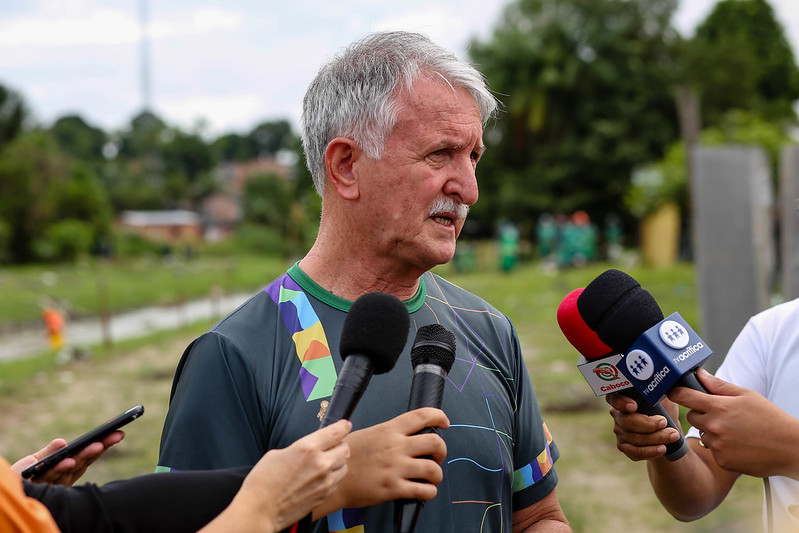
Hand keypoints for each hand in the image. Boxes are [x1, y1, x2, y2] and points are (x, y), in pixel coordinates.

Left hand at [11, 431, 124, 485]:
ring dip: (86, 455)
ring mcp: (54, 483)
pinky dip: (62, 468)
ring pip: (73, 467)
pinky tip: (69, 460)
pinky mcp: (43, 488)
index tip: (118, 432)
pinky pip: (53, 476)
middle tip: (117, 435)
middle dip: (101, 447)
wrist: (6, 492)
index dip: (103, 444)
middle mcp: (64, 476)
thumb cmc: (19, 477)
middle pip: (85, 460)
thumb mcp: (35, 460)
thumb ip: (49, 452)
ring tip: (98, 444)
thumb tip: (63, 442)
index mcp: (66, 468)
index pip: (88, 454)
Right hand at [200, 419, 351, 532]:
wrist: (259, 511)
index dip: (342, 426)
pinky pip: (337, 481)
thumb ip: (299, 448)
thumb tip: (308, 449)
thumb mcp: (277, 454)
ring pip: (344, 466)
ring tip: (326, 463)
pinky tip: (321, 477)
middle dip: (340, 445)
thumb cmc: (262, 484)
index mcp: (307, 449)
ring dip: (338, 462)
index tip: (344, 425)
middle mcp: (320, 464)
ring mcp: (324, 482)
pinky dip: (333, 477)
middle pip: (345, 449)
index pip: (336, 432)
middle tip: (332, 446)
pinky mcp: (324, 496)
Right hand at [321, 407, 448, 513]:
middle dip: (442, 450)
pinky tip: (424, 490)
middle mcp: (395, 447)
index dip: (439, 416)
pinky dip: (430, 492)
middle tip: (437, 455)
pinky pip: (424, 490)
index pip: (421, 415)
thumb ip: (387, 432)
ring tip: (431, 476)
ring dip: (437, 474)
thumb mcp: (366, 434)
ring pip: (434, 469)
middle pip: (435, 442)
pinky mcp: (393, 489)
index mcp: (389, 430)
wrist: (332, 479)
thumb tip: (402, 431)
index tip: (444, 421)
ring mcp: (396, 468)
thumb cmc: (346, 457)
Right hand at [605, 392, 681, 460]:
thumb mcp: (664, 396)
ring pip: (634, 438)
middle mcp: (618, 414)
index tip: (634, 406)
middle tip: (664, 422)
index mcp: (623, 398)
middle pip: (627, 421)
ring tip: (673, 435)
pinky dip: (650, 451)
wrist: (668, 430)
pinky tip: (662, 448)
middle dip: (648, 423)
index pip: (613, 398)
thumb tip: (665, 382)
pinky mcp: (624, 447)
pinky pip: (635, 452)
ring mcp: (619, 431)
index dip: (621, 402)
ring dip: (656, 437)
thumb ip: (660, 389)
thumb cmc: (664, 409)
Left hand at [668, 368, 798, 478]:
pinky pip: (712, 450)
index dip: (676, 393)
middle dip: (701, 413)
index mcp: (718, 407)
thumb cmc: (769, 418)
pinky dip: (721, 447)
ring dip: (711, 431)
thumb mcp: (747, 395)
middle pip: (691, 416)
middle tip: (721, 414)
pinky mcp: (722, 461)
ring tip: (735, 431)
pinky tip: (738, 445)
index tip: (673, 392)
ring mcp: (717, 445)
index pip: (683, 397)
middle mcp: (714, 426)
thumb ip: (719, 385)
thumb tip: (698, 374)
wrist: (790, 448)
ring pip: (702, 434)